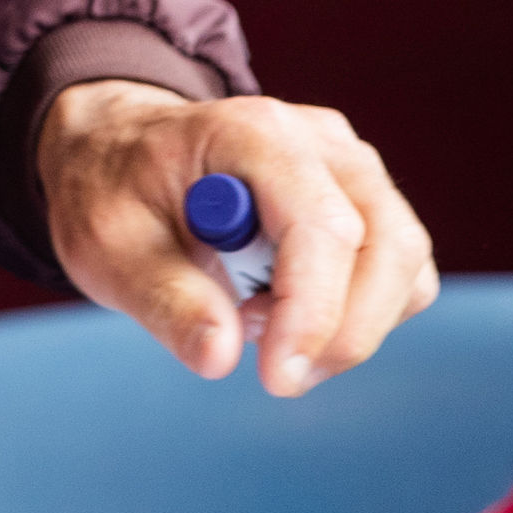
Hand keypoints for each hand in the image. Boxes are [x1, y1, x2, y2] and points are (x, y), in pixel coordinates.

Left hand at [39, 81, 436, 396]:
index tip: (277, 378)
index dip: (312, 312)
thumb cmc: (114, 192)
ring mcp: (351, 165)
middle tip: (274, 373)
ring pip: (405, 262)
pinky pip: (400, 271)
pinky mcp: (364, 199)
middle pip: (388, 245)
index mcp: (253, 134)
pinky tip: (287, 313)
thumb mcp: (108, 248)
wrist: (122, 153)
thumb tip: (219, 358)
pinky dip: (360, 313)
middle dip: (344, 332)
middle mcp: (321, 140)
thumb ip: (165, 300)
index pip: (321, 226)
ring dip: (351, 325)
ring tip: (260, 323)